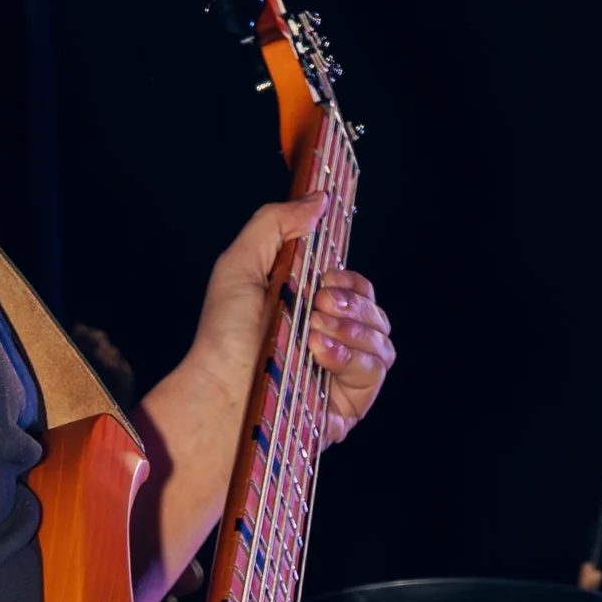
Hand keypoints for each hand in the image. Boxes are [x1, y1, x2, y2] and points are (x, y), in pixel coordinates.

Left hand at [184, 202, 394, 448]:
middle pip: (375, 309)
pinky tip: (319, 352)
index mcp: (308, 310)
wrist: (219, 390)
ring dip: (352, 326)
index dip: (349, 277)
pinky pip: (376, 370)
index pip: (354, 286)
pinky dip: (352, 356)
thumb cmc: (223, 335)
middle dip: (352, 300)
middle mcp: (330, 340)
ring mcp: (341, 373)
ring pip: (382, 339)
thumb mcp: (241, 264)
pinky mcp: (349, 403)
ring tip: (313, 330)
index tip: (328, 275)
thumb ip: (276, 223)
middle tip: (318, 302)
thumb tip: (320, 198)